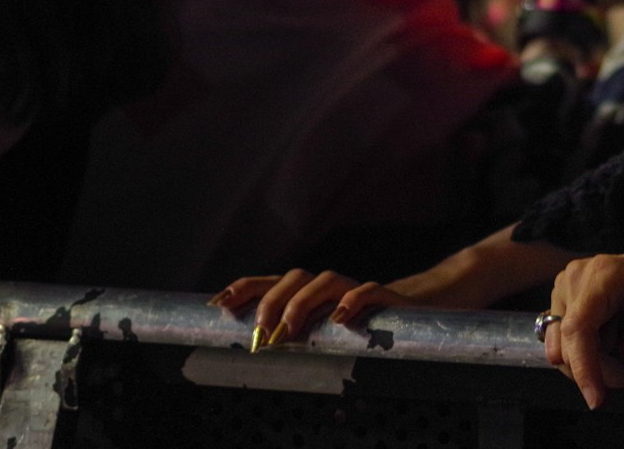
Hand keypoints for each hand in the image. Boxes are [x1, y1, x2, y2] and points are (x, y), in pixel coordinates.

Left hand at [211, 269, 410, 345]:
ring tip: (290, 330)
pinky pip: (367, 291)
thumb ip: (290, 333)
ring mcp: (353, 289)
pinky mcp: (381, 298)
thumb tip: (250, 347)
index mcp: (306, 293)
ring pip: (327, 279)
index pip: (270, 282)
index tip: (219, 304)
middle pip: (296, 277)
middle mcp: (327, 286)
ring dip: (303, 302)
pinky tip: (339, 319)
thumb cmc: (351, 330)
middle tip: (260, 332)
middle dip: (273, 301)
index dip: (244, 288)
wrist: (404, 318)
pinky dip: (352, 302)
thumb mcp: (315, 333)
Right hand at [543, 252, 623, 408]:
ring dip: (598, 365)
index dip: (583, 366)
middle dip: (603, 370)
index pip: (578, 327)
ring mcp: (568, 289)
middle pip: (571, 343)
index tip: (596, 398)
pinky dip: (591, 357)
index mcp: (604, 273)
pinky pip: (566, 343)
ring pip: (565, 348)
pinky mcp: (566, 303)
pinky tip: (618, 350)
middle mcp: (577, 277)